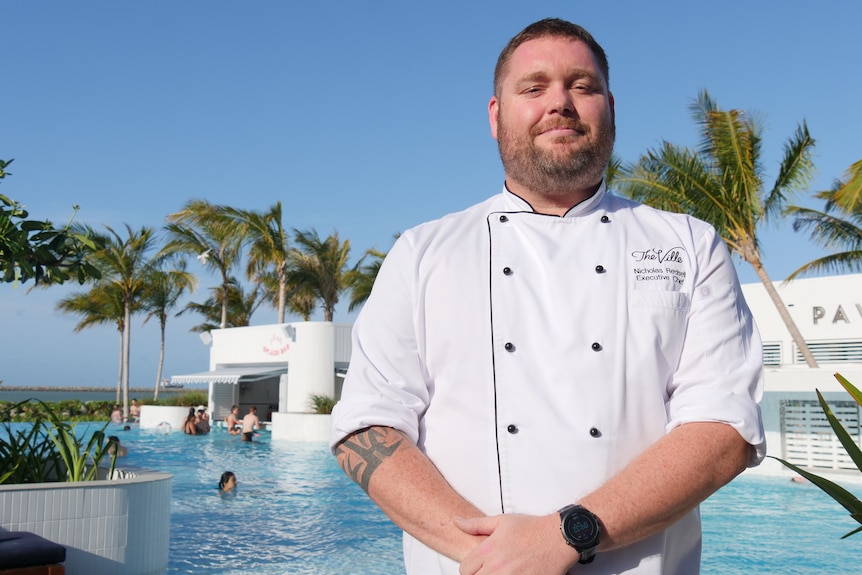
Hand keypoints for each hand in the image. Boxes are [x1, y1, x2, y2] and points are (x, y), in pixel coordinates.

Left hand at [455, 513, 577, 574]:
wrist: (557, 538)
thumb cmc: (532, 529)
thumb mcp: (501, 521)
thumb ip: (475, 524)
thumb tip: (456, 521)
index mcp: (488, 550)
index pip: (464, 569)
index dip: (470, 568)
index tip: (477, 566)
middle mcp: (496, 566)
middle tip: (490, 570)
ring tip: (502, 572)